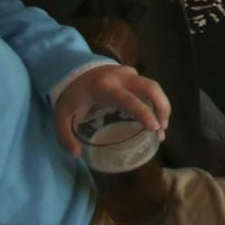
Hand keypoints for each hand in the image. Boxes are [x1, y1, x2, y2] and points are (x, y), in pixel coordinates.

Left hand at [54, 64, 170, 156]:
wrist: (74, 70)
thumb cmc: (71, 95)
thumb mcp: (62, 116)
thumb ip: (65, 136)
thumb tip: (76, 154)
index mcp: (104, 87)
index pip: (129, 99)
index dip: (144, 113)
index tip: (155, 129)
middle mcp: (121, 77)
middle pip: (151, 88)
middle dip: (162, 109)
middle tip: (161, 131)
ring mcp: (130, 74)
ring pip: (154, 87)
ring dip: (162, 107)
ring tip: (161, 128)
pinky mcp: (134, 76)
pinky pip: (149, 88)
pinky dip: (156, 103)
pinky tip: (155, 118)